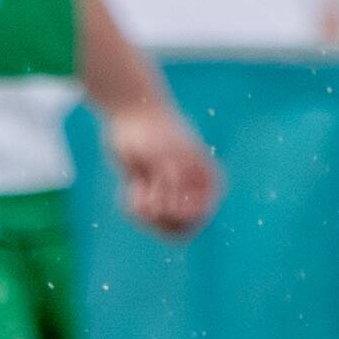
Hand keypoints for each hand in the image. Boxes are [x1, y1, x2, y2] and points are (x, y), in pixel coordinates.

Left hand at [103, 99, 223, 239]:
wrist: (132, 111)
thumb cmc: (152, 130)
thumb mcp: (164, 157)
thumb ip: (173, 185)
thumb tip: (177, 210)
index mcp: (208, 181)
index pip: (199, 217)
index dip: (178, 215)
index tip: (160, 199)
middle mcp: (193, 190)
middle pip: (181, 228)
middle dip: (159, 218)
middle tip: (144, 199)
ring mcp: (172, 194)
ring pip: (162, 226)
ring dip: (145, 216)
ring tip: (135, 192)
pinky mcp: (151, 195)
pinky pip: (146, 219)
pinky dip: (135, 209)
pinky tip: (130, 188)